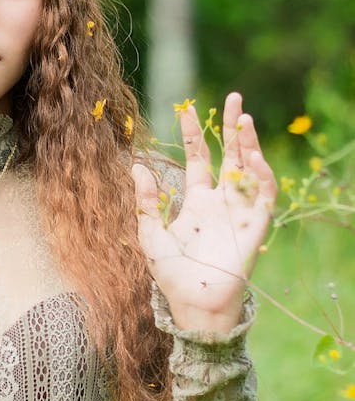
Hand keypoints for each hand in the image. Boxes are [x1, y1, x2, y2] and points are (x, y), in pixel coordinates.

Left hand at [132, 92, 276, 333]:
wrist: (193, 303)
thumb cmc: (171, 274)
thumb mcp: (150, 234)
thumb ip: (145, 201)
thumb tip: (135, 165)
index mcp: (196, 201)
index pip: (198, 158)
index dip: (194, 133)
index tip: (187, 107)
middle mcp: (220, 201)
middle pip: (230, 155)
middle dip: (231, 126)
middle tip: (234, 97)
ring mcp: (239, 211)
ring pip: (249, 168)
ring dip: (248, 144)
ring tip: (243, 119)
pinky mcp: (255, 225)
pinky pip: (264, 195)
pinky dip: (261, 175)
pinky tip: (253, 156)